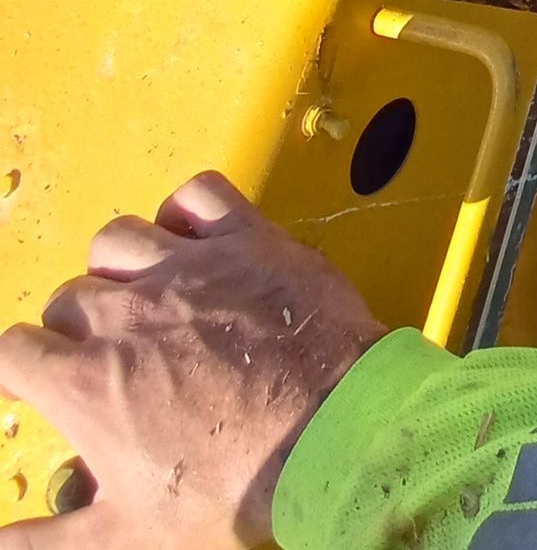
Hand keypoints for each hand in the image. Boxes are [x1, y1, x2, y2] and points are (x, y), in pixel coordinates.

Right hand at [0, 172, 385, 549]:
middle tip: (107, 350)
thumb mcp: (127, 536)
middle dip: (76, 322)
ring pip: (120, 238)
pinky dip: (187, 209)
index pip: (15, 350)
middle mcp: (128, 312)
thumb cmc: (236, 485)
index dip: (23, 366)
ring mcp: (189, 266)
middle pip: (69, 295)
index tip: (40, 376)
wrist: (332, 435)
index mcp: (89, 381)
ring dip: (120, 264)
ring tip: (140, 293)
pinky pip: (198, 194)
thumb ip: (46, 545)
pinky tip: (193, 238)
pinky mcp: (246, 238)